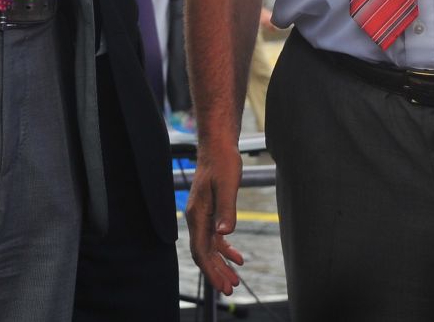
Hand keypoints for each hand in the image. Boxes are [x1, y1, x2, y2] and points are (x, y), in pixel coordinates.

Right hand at [185, 137, 245, 295]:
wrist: (218, 145)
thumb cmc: (222, 162)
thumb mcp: (227, 184)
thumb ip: (226, 209)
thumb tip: (224, 233)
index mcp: (198, 214)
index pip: (201, 250)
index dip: (211, 270)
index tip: (222, 285)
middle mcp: (197, 217)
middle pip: (204, 253)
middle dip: (216, 272)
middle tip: (230, 289)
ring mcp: (202, 215)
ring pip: (209, 247)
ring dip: (221, 264)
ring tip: (234, 279)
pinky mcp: (210, 211)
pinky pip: (215, 237)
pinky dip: (225, 249)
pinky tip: (237, 257)